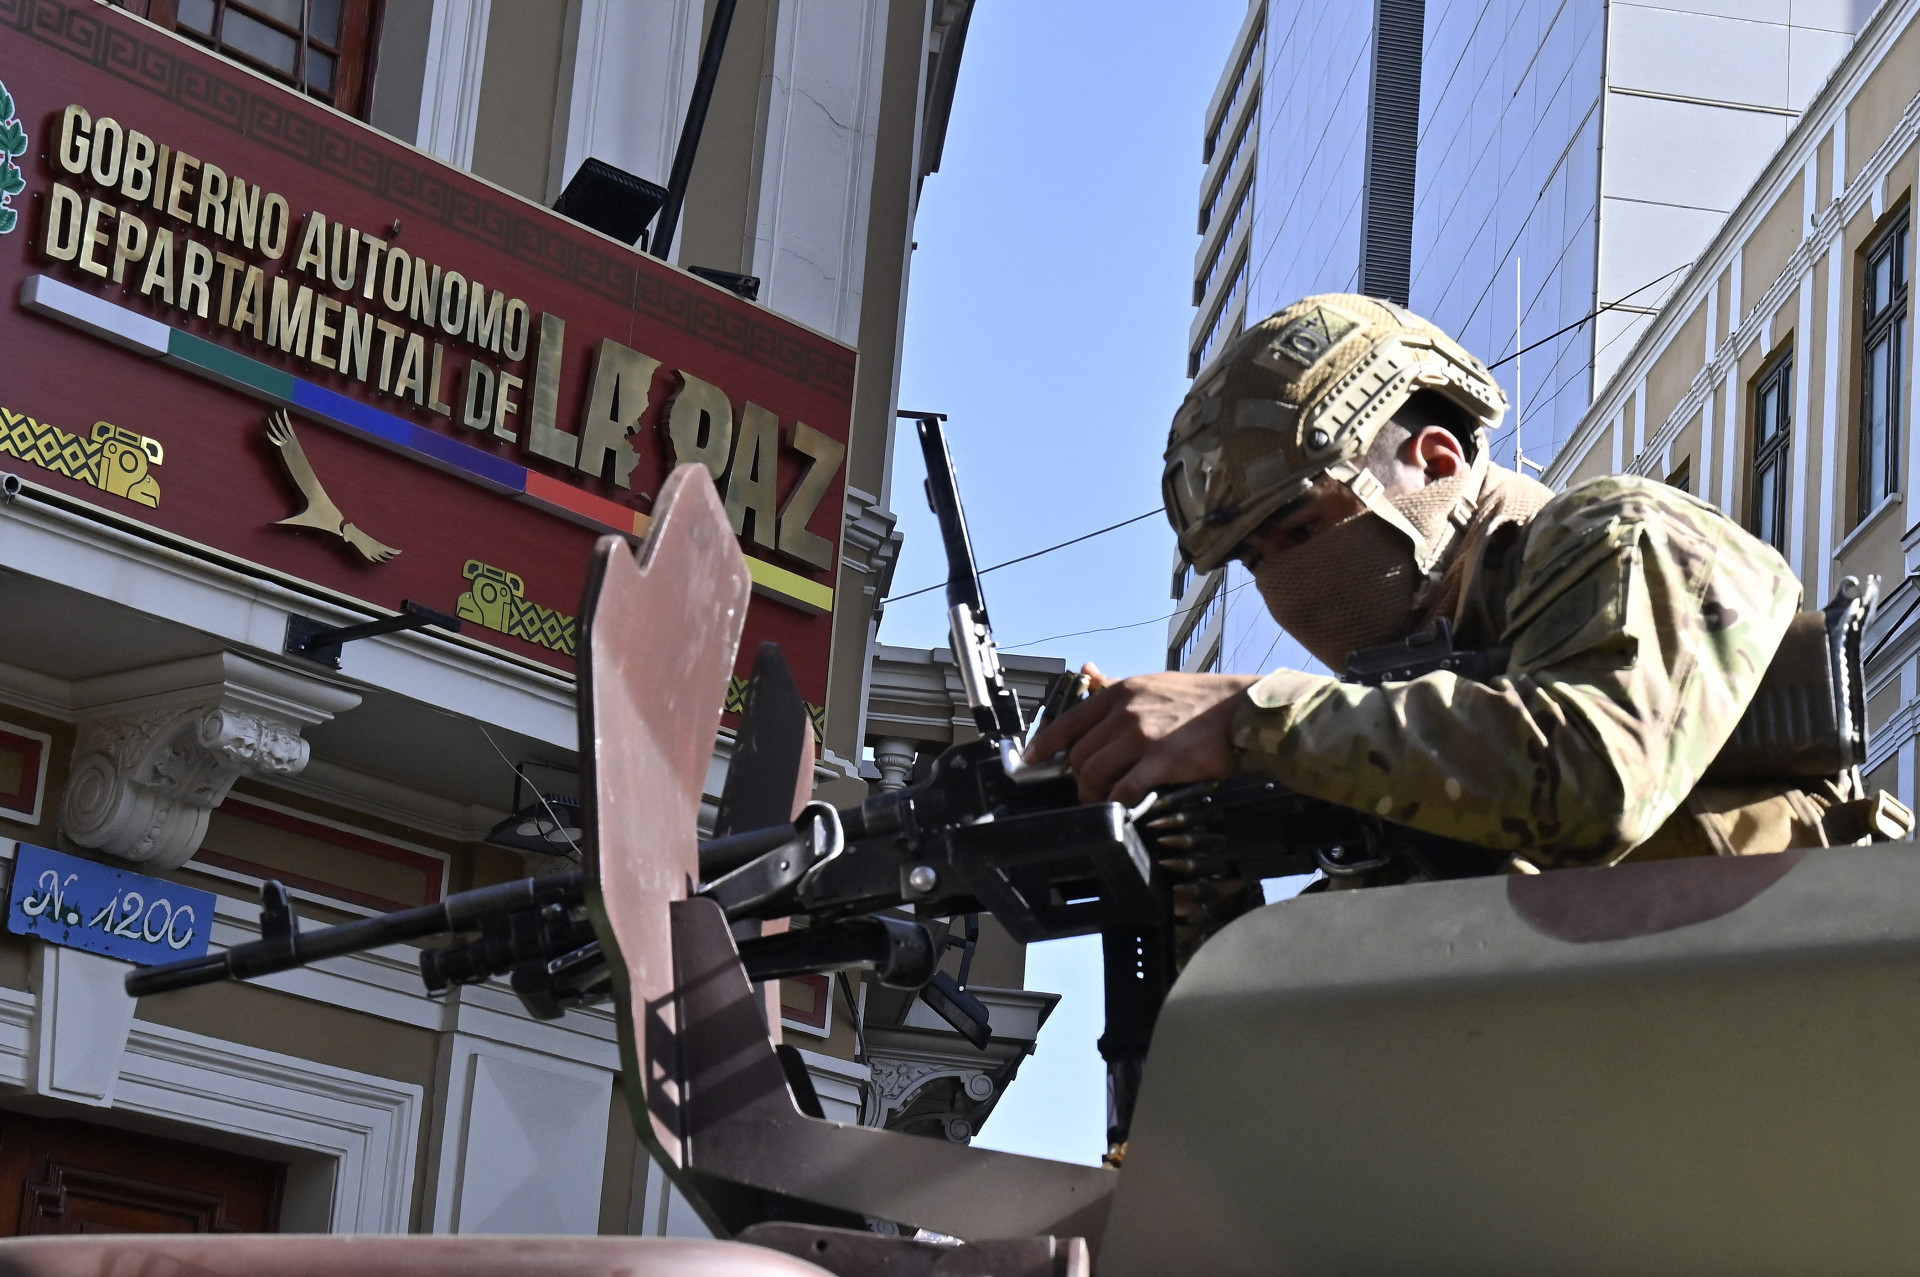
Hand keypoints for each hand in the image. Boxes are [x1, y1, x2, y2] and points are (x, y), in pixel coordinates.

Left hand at [1023, 663, 1259, 805]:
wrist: (1240, 710)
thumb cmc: (1197, 699)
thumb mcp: (1150, 683)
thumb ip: (1114, 683)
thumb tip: (1086, 669)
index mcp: (1120, 693)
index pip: (1068, 721)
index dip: (1044, 744)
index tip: (1032, 760)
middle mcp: (1125, 712)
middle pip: (1079, 755)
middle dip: (1077, 779)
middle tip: (1087, 790)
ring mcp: (1142, 736)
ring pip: (1094, 773)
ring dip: (1094, 793)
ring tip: (1104, 800)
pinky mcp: (1161, 761)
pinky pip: (1124, 789)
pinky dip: (1118, 802)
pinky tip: (1124, 806)